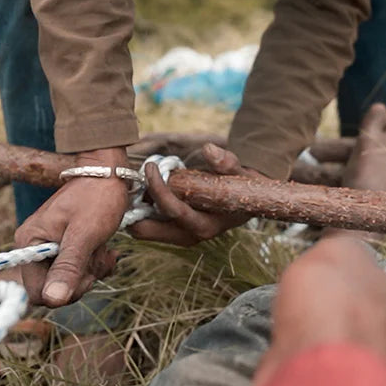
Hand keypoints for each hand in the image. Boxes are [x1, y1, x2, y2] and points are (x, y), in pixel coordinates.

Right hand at [16, 147, 127, 307]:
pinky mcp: (63, 246)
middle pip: (53, 288)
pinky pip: (76, 270)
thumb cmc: (96, 198)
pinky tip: (105, 251)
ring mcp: (48, 247)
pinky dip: (93, 265)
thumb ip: (68, 267)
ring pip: (68, 281)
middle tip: (98, 258)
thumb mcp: (84, 235)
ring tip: (103, 250)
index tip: (86, 275)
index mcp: (29, 243)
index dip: (63, 292)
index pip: (37, 291)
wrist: (107, 173)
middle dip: (80, 279)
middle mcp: (33, 247)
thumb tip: (53, 300)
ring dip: (91, 270)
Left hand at [127, 143, 255, 245]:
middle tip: (138, 180)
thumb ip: (226, 162)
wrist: (249, 202)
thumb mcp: (239, 172)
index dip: (158, 188)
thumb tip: (209, 150)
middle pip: (146, 230)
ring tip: (145, 181)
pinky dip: (141, 208)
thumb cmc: (242, 186)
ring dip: (137, 207)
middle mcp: (189, 236)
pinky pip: (147, 224)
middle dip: (136, 207)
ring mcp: (179, 236)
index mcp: (205, 225)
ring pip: (142, 229)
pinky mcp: (173, 232)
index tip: (151, 167)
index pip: (173, 211)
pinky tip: (149, 188)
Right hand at [253, 237, 385, 385]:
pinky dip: (307, 368)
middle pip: (367, 321)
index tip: (330, 272)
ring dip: (319, 341)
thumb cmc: (337, 308)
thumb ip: (347, 247)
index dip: (356, 275)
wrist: (320, 378)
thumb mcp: (341, 250)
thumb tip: (345, 247)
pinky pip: (326, 378)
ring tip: (295, 332)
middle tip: (308, 303)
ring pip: (346, 353)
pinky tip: (292, 360)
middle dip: (335, 312)